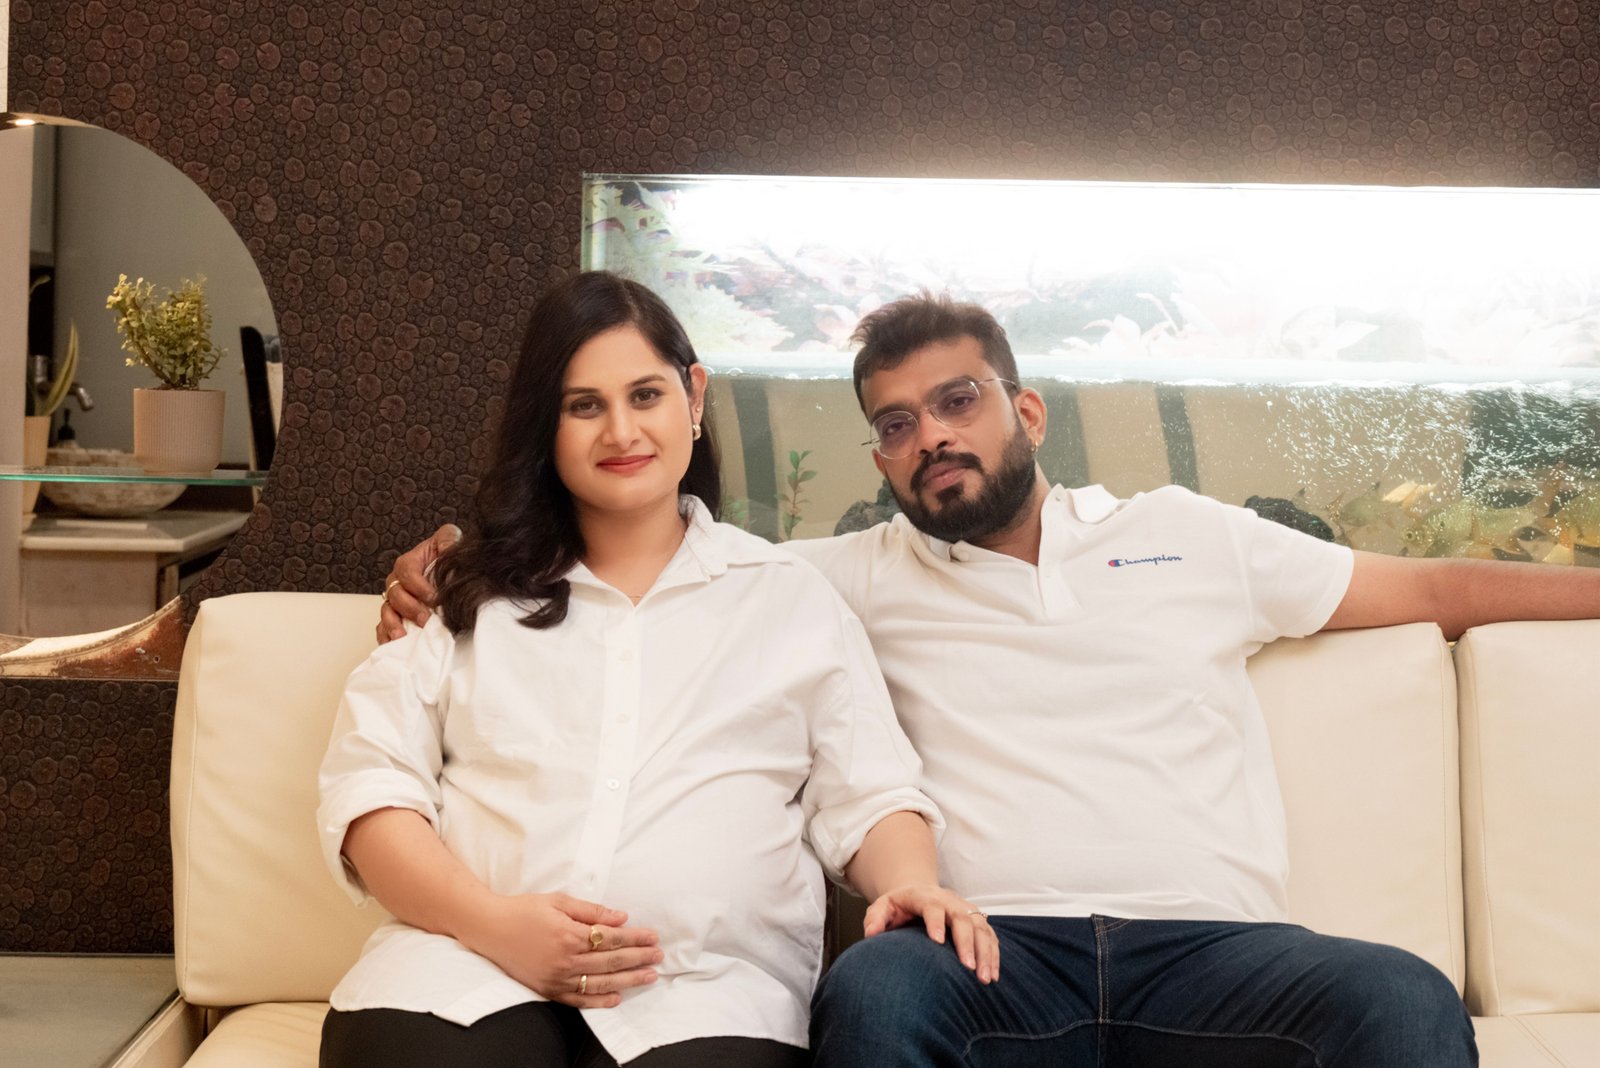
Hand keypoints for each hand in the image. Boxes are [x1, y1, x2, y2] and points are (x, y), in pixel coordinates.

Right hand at [378, 524, 460, 642]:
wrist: (449, 571)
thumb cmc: (446, 556)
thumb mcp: (449, 541)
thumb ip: (448, 542)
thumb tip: (448, 553)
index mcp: (408, 563)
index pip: (406, 572)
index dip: (419, 586)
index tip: (434, 598)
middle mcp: (398, 581)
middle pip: (395, 594)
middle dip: (410, 608)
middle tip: (425, 620)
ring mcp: (395, 600)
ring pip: (387, 611)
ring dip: (394, 624)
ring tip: (403, 636)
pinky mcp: (395, 616)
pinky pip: (384, 627)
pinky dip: (387, 636)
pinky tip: (394, 645)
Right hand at [461, 892, 662, 1008]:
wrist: (489, 928)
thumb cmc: (524, 910)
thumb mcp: (559, 901)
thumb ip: (592, 911)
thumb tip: (621, 917)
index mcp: (570, 934)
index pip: (612, 939)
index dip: (636, 937)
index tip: (653, 936)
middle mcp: (565, 960)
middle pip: (611, 961)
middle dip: (639, 958)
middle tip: (659, 956)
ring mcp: (557, 978)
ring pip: (600, 982)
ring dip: (628, 980)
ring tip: (649, 976)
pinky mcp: (548, 990)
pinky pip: (578, 999)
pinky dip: (599, 1000)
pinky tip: (617, 997)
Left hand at [864, 884, 999, 983]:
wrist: (919, 893)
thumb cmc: (899, 906)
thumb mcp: (882, 907)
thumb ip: (875, 918)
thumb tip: (871, 934)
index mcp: (925, 896)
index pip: (933, 906)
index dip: (936, 922)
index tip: (937, 942)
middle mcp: (950, 901)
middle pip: (962, 917)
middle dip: (967, 942)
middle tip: (968, 967)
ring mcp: (966, 910)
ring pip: (981, 927)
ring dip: (985, 952)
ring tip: (984, 978)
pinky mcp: (977, 921)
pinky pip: (990, 936)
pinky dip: (993, 955)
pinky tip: (993, 975)